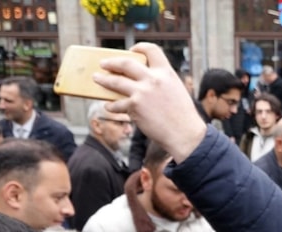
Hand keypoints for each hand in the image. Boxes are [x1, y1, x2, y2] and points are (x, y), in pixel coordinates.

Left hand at [94, 43, 206, 162]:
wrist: (185, 134)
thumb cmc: (183, 116)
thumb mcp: (176, 90)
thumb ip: (161, 82)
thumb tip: (143, 80)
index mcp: (166, 73)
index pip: (151, 50)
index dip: (140, 47)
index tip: (132, 50)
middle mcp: (153, 79)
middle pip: (126, 63)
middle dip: (112, 62)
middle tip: (104, 64)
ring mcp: (142, 92)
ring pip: (116, 81)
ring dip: (103, 80)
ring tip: (97, 78)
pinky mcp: (134, 107)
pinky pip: (117, 104)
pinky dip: (112, 105)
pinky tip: (109, 106)